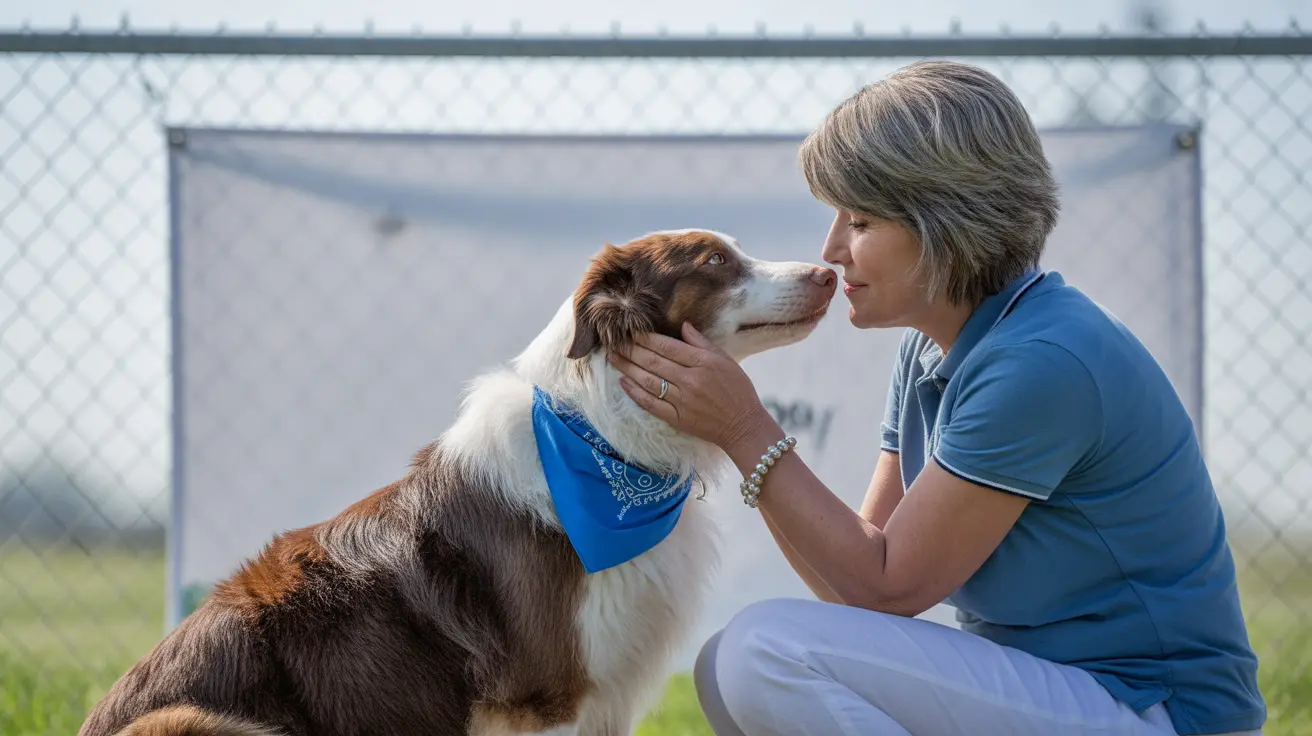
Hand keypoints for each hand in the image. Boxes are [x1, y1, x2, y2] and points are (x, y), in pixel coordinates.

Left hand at [607, 322, 777, 451]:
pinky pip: (650, 404)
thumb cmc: (737, 390)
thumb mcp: (725, 360)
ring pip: (648, 380)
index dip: (646, 338)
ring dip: (627, 368)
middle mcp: (690, 380)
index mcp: (703, 362)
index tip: (630, 331)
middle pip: (653, 361)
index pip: (667, 346)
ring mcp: (682, 400)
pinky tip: (623, 382)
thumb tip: (683, 325)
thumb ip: (702, 343)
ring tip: (612, 358)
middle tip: (613, 341)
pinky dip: (635, 393)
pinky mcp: (677, 418)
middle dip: (630, 350)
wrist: (743, 425)